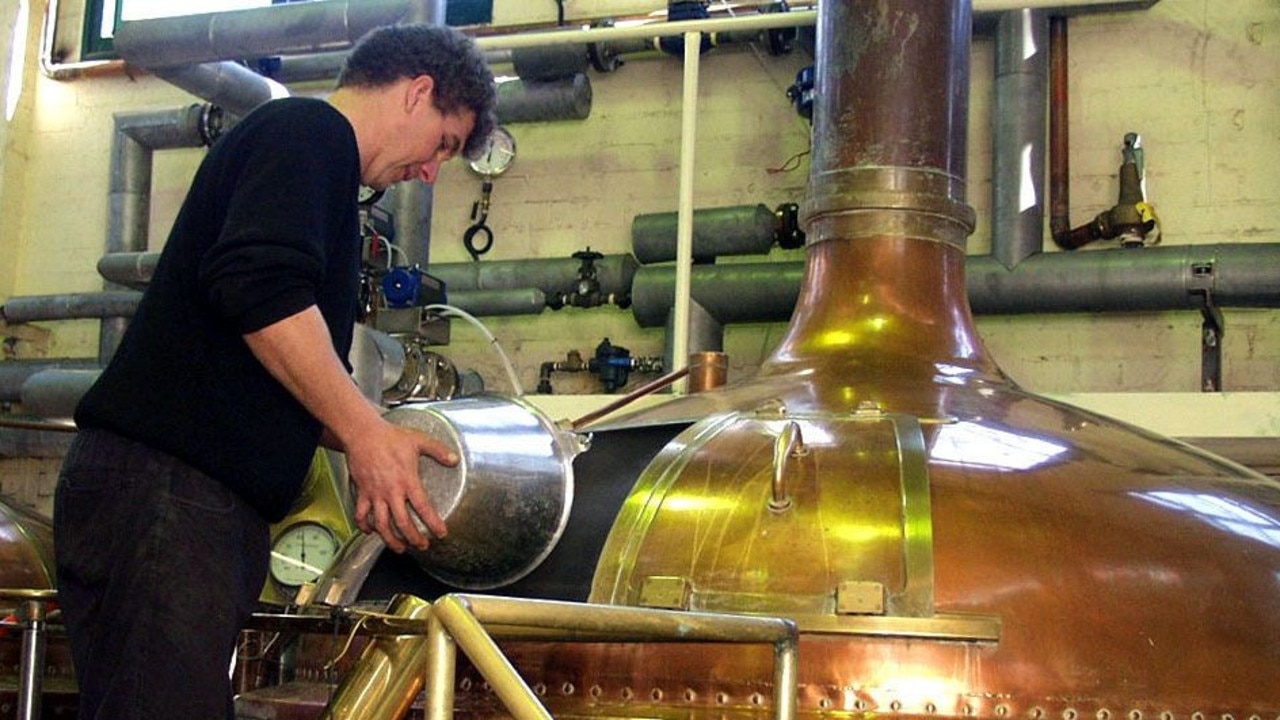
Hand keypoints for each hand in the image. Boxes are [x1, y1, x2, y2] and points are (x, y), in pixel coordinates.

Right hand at [344, 419, 457, 552]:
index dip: (433, 523)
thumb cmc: (390, 437)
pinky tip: (370, 531)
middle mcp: (391, 491)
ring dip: (390, 539)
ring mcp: (375, 494)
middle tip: (422, 545)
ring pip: (381, 524)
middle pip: (402, 523)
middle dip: (413, 538)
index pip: (423, 507)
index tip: (441, 534)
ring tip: (399, 548)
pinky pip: (361, 514)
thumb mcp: (419, 440)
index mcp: (407, 481)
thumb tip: (455, 459)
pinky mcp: (362, 492)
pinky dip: (364, 526)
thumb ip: (438, 451)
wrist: (363, 434)